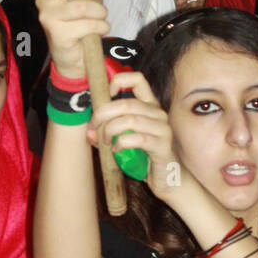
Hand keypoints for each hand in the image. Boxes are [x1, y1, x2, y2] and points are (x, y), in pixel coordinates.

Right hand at [36, 0, 108, 80]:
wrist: (73, 59)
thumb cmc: (80, 26)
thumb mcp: (91, 4)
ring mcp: (49, 16)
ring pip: (82, 6)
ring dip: (100, 13)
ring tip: (102, 18)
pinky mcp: (57, 33)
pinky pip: (87, 24)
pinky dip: (100, 27)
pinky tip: (99, 30)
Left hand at [89, 71, 184, 202]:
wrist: (168, 178)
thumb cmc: (145, 156)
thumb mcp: (124, 139)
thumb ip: (107, 133)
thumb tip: (89, 132)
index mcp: (149, 105)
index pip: (137, 79)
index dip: (118, 81)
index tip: (106, 95)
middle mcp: (157, 113)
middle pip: (126, 103)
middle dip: (102, 114)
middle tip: (94, 127)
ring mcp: (162, 128)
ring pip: (130, 120)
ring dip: (110, 130)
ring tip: (106, 142)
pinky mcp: (162, 145)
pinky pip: (137, 139)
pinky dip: (121, 143)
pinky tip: (117, 150)